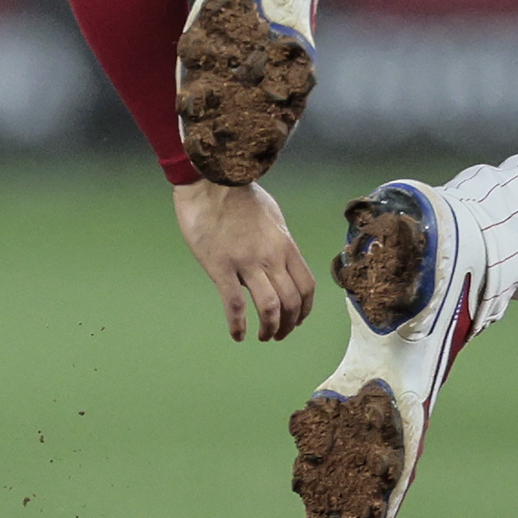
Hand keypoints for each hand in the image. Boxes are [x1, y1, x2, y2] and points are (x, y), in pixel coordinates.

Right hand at [172, 179, 315, 341]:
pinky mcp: (220, 266)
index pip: (306, 287)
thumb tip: (280, 262)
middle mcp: (271, 257)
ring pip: (269, 307)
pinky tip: (237, 335)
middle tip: (278, 335)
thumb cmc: (239, 194)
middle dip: (288, 325)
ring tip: (262, 337)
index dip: (304, 310)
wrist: (210, 180)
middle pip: (291, 302)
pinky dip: (238, 325)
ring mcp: (246, 263)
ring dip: (269, 329)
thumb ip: (278, 242)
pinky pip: (234, 304)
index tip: (297, 320)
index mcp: (285, 245)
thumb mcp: (272, 216)